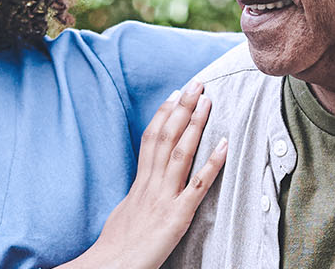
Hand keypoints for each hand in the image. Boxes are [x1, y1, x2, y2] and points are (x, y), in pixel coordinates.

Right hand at [65, 81, 226, 268]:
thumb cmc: (115, 248)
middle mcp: (150, 185)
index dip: (163, 116)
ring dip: (195, 124)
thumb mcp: (124, 214)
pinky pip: (198, 186)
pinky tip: (224, 144)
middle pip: (165, 138)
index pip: (150, 140)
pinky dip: (212, 163)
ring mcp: (164, 198)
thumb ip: (136, 198)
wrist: (110, 266)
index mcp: (138, 184)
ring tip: (207, 100)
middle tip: (195, 84)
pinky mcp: (177, 216)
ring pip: (180, 153)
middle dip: (181, 108)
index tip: (174, 95)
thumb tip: (140, 189)